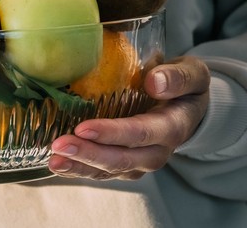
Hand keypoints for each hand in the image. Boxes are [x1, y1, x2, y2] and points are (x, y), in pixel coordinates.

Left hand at [48, 56, 209, 179]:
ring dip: (80, 167)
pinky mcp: (126, 166)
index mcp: (172, 127)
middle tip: (59, 145)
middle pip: (122, 159)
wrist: (189, 108)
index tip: (83, 127)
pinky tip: (57, 163)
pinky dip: (79, 169)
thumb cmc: (185, 85)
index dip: (112, 133)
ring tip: (53, 160)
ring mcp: (140, 162)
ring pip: (109, 171)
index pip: (140, 133)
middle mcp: (157, 152)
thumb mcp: (193, 73)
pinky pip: (102, 172)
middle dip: (89, 154)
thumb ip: (179, 76)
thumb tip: (154, 82)